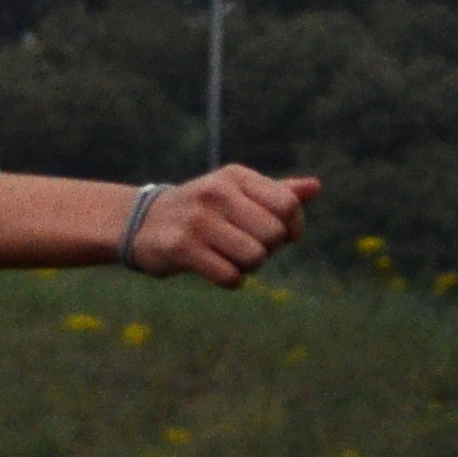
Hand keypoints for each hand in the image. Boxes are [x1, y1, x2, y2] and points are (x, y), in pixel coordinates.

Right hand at [134, 165, 316, 287]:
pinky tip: (216, 269)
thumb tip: (316, 187)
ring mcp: (198, 220)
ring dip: (248, 267)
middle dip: (267, 249)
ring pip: (254, 258)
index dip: (292, 228)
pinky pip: (230, 276)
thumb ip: (276, 192)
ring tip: (231, 258)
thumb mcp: (236, 192)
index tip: (279, 236)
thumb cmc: (202, 209)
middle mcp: (217, 193)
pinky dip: (231, 280)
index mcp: (235, 177)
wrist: (141, 222)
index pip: (288, 205)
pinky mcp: (181, 248)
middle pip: (273, 235)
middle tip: (246, 246)